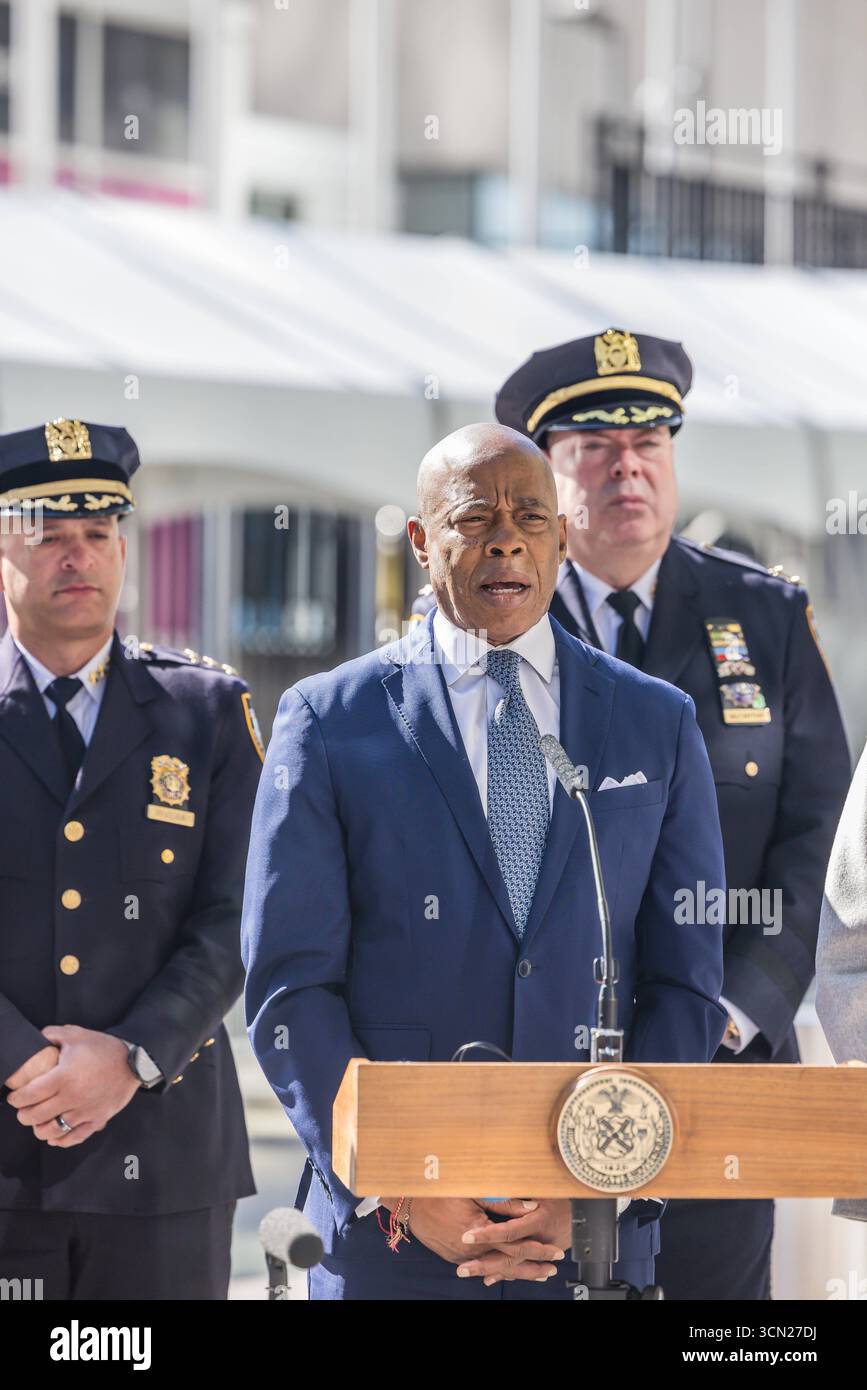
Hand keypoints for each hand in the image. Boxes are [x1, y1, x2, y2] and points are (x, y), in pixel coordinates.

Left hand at [7, 1025, 139, 1146]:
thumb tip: (36, 1038)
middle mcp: (72, 1097)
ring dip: (39, 1129)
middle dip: (24, 1115)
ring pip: (52, 1130)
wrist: (134, 1062)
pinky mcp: (96, 1120)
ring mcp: (84, 1111)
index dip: (17, 1098)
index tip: (13, 1097)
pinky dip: (60, 1140)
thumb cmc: (103, 1048)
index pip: (30, 1094)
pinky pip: (74, 1137)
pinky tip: (54, 1136)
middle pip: (37, 1116)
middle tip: (22, 1109)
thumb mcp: (76, 1034)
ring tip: (36, 1123)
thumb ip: (52, 1035)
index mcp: (64, 1077)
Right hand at [379, 1196, 564, 1284]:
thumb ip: (504, 1201)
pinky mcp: (454, 1257)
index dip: (538, 1249)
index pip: (517, 1245)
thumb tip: (531, 1208)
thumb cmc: (441, 1191)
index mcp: (480, 1233)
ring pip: (495, 1268)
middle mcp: (472, 1250)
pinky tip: (508, 1272)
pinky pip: (480, 1266)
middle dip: (534, 1267)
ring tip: (538, 1274)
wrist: (409, 1204)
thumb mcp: (475, 1191)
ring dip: (518, 1272)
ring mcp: (462, 1256)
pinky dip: (497, 1270)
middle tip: (553, 1268)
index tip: (556, 1251)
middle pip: (509, 1264)